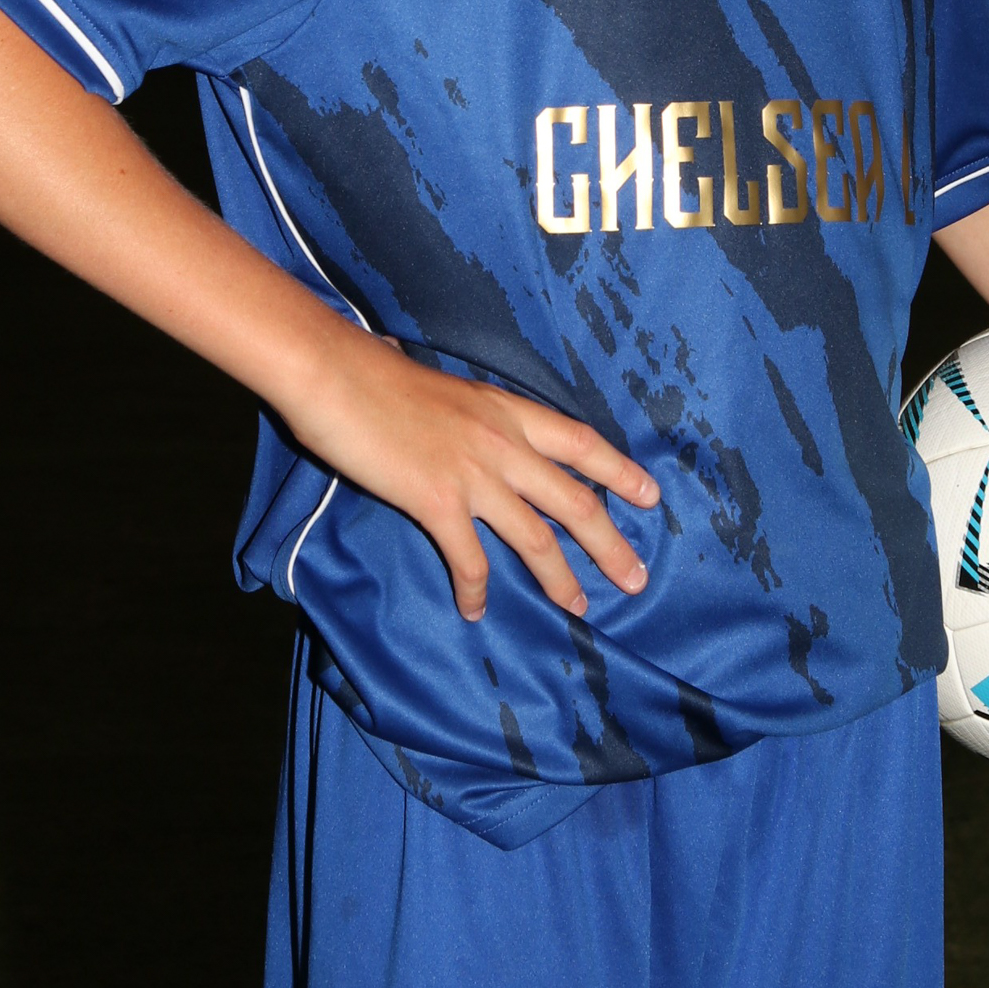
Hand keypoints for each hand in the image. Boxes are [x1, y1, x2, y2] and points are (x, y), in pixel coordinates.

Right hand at [284, 325, 660, 624]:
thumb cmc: (379, 376)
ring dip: (560, 578)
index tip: (650, 495)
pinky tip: (475, 612)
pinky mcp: (437, 502)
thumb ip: (471, 414)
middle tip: (636, 579)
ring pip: (535, 537)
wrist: (337, 375)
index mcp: (508, 409)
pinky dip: (475, 590)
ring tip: (578, 608)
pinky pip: (469, 559)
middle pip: (575, 500)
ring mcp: (474, 474)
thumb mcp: (446, 389)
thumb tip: (469, 422)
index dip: (620, 471)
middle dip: (610, 544)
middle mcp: (503, 442)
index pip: (582, 442)